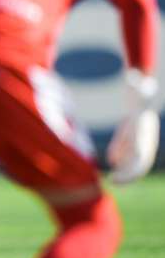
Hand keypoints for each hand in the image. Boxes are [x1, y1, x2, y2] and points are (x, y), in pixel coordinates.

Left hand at [107, 69, 158, 184]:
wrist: (143, 88)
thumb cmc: (139, 90)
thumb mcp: (136, 90)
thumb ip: (135, 86)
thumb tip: (133, 76)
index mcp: (144, 134)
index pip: (140, 158)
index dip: (131, 171)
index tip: (118, 178)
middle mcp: (145, 139)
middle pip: (140, 162)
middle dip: (130, 174)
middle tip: (114, 181)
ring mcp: (140, 138)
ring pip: (136, 159)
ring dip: (127, 168)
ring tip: (114, 178)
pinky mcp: (133, 135)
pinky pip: (130, 150)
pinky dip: (122, 154)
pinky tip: (113, 159)